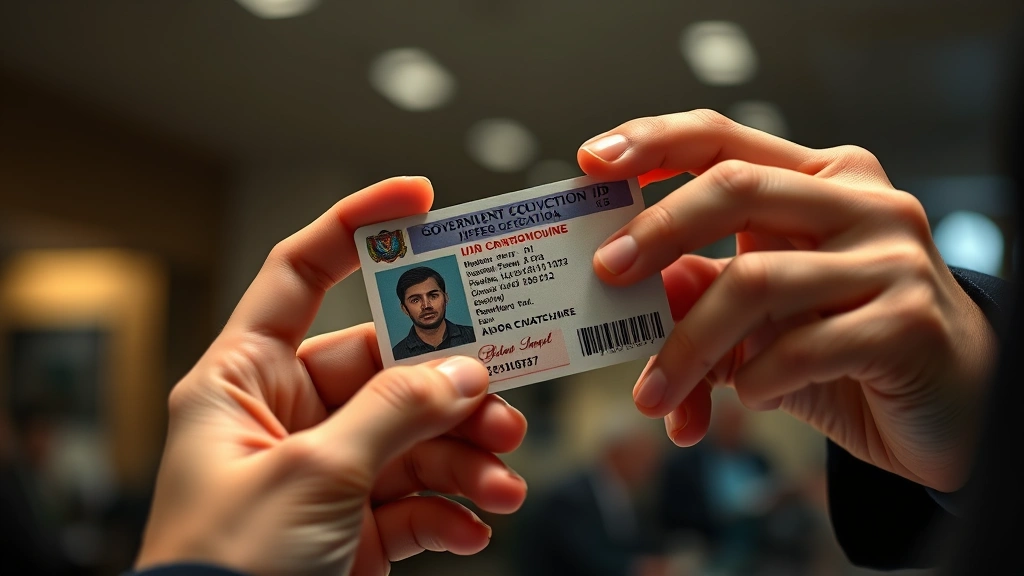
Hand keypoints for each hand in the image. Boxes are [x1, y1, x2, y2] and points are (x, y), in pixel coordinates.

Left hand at [135, 177, 527, 575]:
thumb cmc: (220, 568)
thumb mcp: (312, 475)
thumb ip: (393, 414)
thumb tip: (463, 373)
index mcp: (243, 380)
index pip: (300, 274)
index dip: (356, 227)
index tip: (420, 201)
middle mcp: (285, 417)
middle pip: (386, 370)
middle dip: (449, 389)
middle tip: (500, 401)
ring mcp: (325, 473)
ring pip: (413, 439)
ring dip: (464, 459)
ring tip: (501, 481)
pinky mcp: (354, 527)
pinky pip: (415, 501)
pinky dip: (451, 512)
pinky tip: (475, 525)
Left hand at [578, 111, 996, 492]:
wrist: (951, 406)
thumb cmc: (850, 347)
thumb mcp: (769, 315)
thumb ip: (712, 290)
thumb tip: (652, 278)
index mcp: (820, 181)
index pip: (724, 139)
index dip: (653, 143)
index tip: (592, 162)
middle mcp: (860, 202)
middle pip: (735, 189)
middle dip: (657, 231)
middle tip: (606, 272)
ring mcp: (891, 258)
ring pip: (757, 280)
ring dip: (689, 345)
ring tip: (653, 394)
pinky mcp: (908, 322)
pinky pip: (804, 346)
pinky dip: (757, 378)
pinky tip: (748, 396)